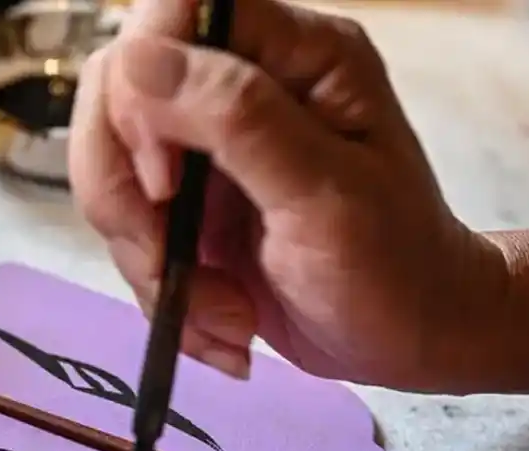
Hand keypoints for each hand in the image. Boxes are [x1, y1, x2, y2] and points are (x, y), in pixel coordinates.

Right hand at [69, 0, 506, 389]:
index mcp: (296, 54)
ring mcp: (214, 147)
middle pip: (119, 93)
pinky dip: (167, 290)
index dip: (140, 89)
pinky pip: (134, 230)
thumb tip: (140, 60)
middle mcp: (246, 86)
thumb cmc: (397, 268)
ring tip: (223, 311)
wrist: (413, 339)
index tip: (164, 179)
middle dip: (126, 194)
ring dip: (150, 260)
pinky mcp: (195, 204)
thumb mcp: (326, 195)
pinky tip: (225, 319)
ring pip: (115, 172)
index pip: (174, 14)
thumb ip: (239, 119)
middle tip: (168, 260)